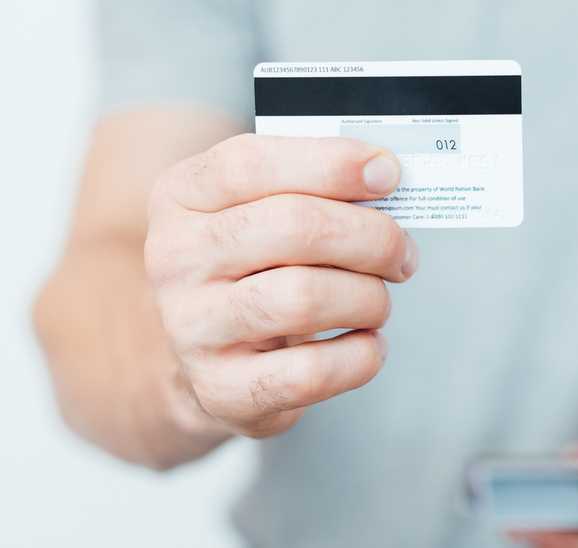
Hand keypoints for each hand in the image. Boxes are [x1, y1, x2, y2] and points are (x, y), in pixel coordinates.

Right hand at [144, 134, 416, 439]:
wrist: (209, 358)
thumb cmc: (252, 270)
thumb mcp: (258, 211)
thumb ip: (311, 186)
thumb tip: (383, 175)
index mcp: (182, 196)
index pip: (250, 163)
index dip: (332, 164)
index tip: (388, 172)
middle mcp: (176, 258)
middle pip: (294, 228)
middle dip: (372, 237)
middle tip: (402, 254)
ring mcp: (193, 327)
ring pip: (305, 299)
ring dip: (368, 298)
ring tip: (378, 302)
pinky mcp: (223, 388)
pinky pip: (312, 372)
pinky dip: (361, 356)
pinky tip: (367, 344)